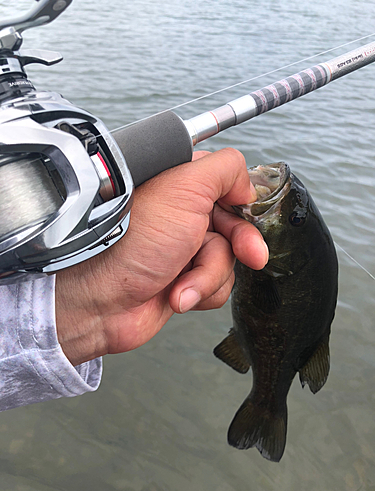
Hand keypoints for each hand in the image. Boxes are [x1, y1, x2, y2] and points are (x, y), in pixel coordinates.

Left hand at [55, 148, 267, 364]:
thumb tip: (247, 184)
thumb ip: (224, 170)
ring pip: (229, 259)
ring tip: (182, 281)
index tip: (246, 212)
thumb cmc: (130, 242)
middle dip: (241, 244)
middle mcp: (183, 215)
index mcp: (180, 185)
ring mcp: (184, 249)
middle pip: (236, 225)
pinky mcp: (185, 279)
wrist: (102, 301)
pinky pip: (218, 285)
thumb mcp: (183, 189)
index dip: (242, 201)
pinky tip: (178, 295)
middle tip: (251, 255)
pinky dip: (201, 291)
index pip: (229, 183)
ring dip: (210, 274)